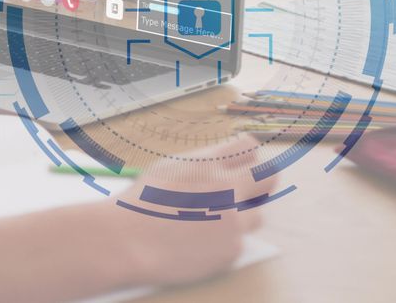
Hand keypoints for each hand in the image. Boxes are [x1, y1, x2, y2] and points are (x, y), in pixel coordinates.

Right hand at [103, 135, 276, 286]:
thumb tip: (226, 162)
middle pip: (269, 176)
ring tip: (206, 223)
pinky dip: (222, 243)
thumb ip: (202, 164)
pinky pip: (238, 242)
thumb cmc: (140, 203)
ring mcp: (233, 220)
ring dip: (238, 217)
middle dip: (260, 181)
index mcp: (208, 163)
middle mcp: (227, 188)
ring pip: (255, 215)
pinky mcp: (233, 249)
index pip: (249, 147)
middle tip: (247, 189)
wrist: (127, 241)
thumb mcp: (168, 168)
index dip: (245, 155)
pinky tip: (197, 243)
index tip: (240, 163)